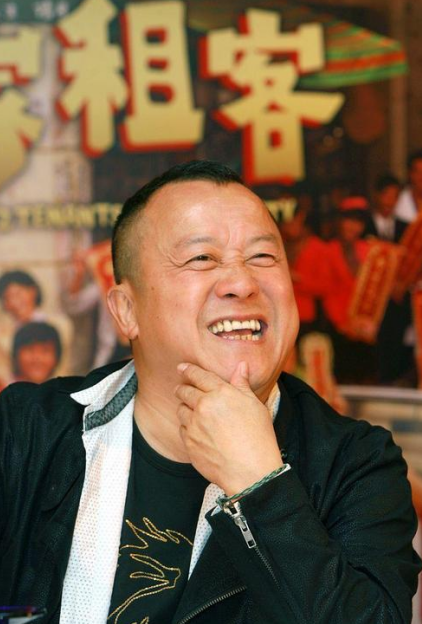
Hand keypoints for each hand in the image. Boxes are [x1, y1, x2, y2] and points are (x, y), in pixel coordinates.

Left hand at [175, 361, 282, 494]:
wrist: (251, 472)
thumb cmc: (259, 437)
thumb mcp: (255, 405)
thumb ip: (242, 384)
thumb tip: (241, 365)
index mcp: (221, 393)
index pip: (198, 376)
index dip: (188, 369)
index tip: (181, 367)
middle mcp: (203, 406)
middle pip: (184, 391)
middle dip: (182, 387)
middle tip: (182, 388)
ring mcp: (194, 426)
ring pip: (181, 410)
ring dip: (184, 407)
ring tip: (192, 411)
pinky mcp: (189, 443)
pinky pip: (182, 429)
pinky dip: (187, 427)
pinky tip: (197, 430)